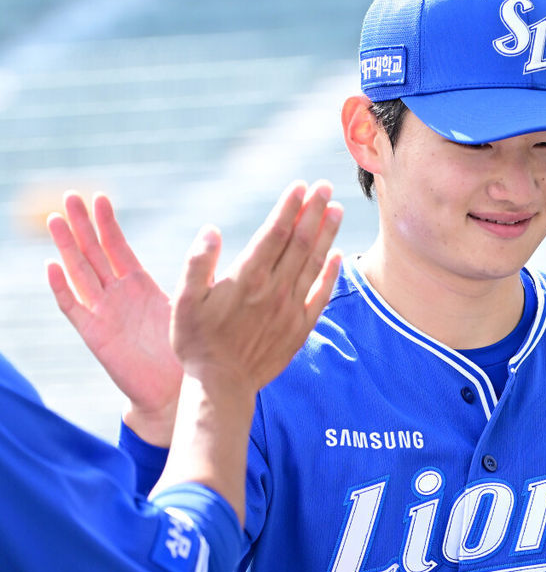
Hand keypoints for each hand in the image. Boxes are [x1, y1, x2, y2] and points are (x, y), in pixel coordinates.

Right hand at [47, 193, 182, 444]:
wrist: (178, 391)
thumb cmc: (190, 349)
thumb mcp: (195, 303)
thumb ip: (200, 271)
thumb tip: (215, 233)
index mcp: (141, 286)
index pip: (119, 247)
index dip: (108, 223)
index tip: (100, 197)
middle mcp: (119, 296)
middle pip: (94, 253)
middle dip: (81, 225)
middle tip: (69, 196)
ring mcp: (104, 313)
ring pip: (80, 274)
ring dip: (66, 248)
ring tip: (54, 220)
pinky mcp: (96, 336)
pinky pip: (75, 309)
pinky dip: (63, 289)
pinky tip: (52, 267)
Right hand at [171, 181, 342, 393]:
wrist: (221, 385)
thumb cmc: (196, 341)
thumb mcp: (183, 301)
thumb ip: (197, 264)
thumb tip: (210, 230)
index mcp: (246, 279)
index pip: (274, 233)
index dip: (289, 207)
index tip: (300, 186)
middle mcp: (273, 290)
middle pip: (299, 242)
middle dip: (313, 211)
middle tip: (325, 186)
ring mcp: (290, 309)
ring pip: (314, 263)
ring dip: (326, 234)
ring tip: (336, 209)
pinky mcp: (300, 327)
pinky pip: (321, 295)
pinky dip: (331, 273)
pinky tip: (337, 254)